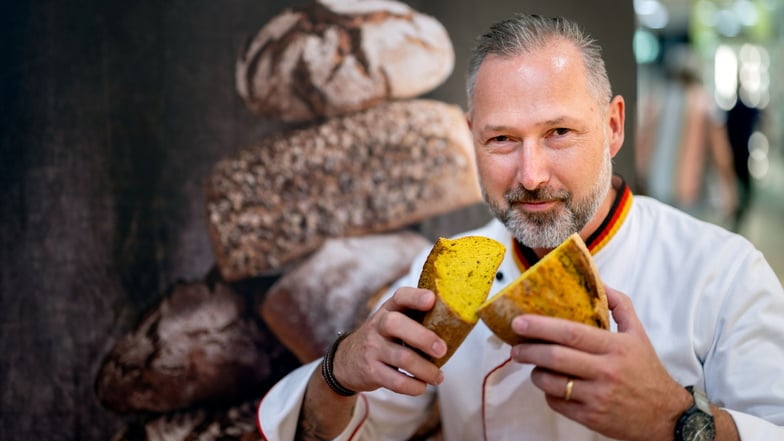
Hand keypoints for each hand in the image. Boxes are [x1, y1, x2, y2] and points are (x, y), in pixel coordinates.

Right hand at [331, 287, 446, 395]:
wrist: (346, 361)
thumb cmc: (382, 339)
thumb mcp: (392, 322)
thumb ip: (415, 319)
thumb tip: (457, 324)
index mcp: (388, 310)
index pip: (399, 297)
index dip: (415, 297)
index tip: (432, 300)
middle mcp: (378, 326)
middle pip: (396, 325)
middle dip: (423, 337)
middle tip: (442, 350)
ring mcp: (372, 348)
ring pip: (401, 358)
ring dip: (426, 370)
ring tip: (438, 377)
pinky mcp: (371, 371)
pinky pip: (396, 381)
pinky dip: (414, 386)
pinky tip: (422, 386)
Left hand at [508, 286, 691, 440]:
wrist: (666, 415)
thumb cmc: (646, 370)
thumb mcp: (638, 334)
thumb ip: (619, 305)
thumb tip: (599, 281)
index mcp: (615, 347)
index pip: (572, 333)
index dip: (541, 326)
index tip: (519, 322)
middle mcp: (605, 371)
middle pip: (555, 357)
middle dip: (528, 350)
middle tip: (516, 346)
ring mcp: (597, 397)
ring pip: (551, 382)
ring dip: (535, 372)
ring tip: (534, 365)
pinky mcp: (590, 418)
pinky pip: (556, 403)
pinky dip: (547, 393)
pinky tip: (551, 385)